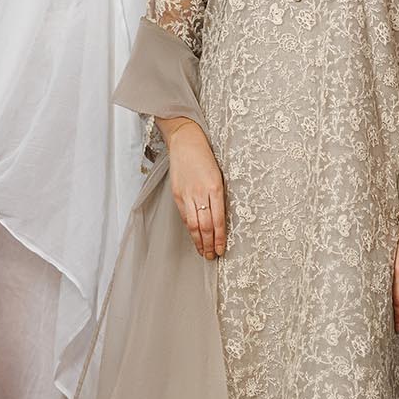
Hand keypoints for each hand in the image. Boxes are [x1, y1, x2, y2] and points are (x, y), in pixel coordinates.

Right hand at [163, 119, 226, 259]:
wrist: (186, 141)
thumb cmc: (206, 157)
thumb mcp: (219, 176)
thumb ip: (219, 197)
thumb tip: (220, 219)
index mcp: (216, 188)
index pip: (218, 220)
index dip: (219, 238)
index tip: (221, 250)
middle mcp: (201, 193)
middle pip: (205, 226)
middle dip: (209, 244)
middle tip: (211, 256)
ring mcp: (187, 194)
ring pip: (193, 224)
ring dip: (199, 241)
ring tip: (203, 252)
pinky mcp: (177, 194)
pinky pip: (185, 216)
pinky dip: (190, 228)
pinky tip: (194, 236)